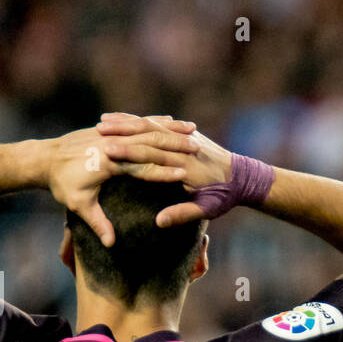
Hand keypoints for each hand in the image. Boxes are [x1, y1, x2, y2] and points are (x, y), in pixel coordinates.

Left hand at [42, 121, 198, 245]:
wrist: (43, 158)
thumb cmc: (61, 184)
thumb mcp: (78, 205)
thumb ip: (97, 223)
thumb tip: (111, 244)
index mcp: (106, 162)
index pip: (141, 166)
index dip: (163, 171)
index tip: (184, 175)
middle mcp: (110, 143)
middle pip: (149, 143)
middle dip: (174, 146)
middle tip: (197, 150)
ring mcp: (110, 133)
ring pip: (146, 128)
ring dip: (171, 129)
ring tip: (193, 130)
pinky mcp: (108, 128)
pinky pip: (136, 122)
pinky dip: (156, 121)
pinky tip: (172, 120)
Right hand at [96, 113, 235, 225]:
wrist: (246, 178)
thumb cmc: (225, 197)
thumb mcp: (207, 209)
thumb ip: (182, 214)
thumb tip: (159, 222)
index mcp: (184, 164)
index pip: (150, 154)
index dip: (128, 152)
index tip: (106, 151)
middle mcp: (182, 145)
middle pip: (147, 132)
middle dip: (122, 130)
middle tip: (96, 129)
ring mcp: (184, 136)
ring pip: (151, 123)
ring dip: (127, 122)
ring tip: (102, 121)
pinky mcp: (185, 133)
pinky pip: (158, 122)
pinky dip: (139, 120)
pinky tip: (122, 119)